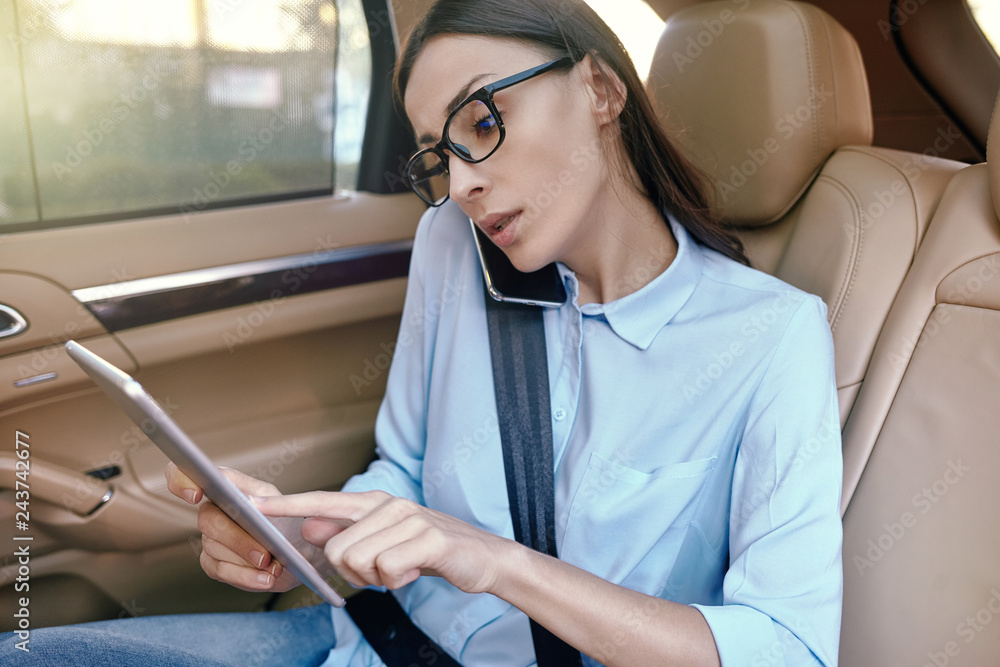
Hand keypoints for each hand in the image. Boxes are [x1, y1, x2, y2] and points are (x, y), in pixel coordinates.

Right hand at [164, 463, 331, 592]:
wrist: (298, 551)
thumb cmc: (286, 521)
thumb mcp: (279, 500)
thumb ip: (258, 496)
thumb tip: (243, 499)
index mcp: (224, 488)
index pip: (185, 475)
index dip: (181, 481)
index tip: (196, 494)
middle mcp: (211, 511)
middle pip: (207, 520)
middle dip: (237, 539)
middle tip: (264, 553)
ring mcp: (210, 538)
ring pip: (216, 548)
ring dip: (247, 560)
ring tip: (273, 566)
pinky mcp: (213, 563)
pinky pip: (221, 570)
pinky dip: (245, 576)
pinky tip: (265, 579)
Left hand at [254, 490, 513, 593]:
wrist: (482, 556)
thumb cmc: (428, 550)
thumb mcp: (384, 541)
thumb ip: (347, 533)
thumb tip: (308, 528)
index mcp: (376, 502)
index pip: (324, 502)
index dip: (289, 505)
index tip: (254, 505)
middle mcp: (390, 504)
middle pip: (338, 548)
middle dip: (355, 573)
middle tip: (381, 571)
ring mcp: (410, 518)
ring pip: (360, 561)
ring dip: (378, 579)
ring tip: (400, 569)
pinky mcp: (428, 538)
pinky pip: (388, 570)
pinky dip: (398, 582)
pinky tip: (414, 572)